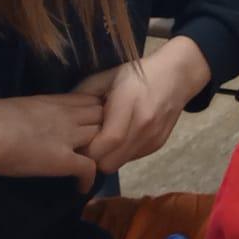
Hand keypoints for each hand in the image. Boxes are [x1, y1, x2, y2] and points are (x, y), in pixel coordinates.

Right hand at [0, 94, 106, 190]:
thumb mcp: (18, 106)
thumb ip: (32, 112)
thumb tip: (29, 120)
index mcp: (54, 101)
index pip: (90, 100)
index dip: (96, 111)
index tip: (92, 123)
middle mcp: (68, 115)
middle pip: (103, 116)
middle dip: (106, 128)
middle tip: (99, 144)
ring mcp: (68, 137)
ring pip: (103, 138)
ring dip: (101, 151)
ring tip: (92, 164)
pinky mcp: (64, 160)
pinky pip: (90, 169)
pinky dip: (89, 179)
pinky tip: (80, 188)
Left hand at [76, 37, 212, 173]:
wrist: (177, 76)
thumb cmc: (138, 74)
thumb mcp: (106, 77)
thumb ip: (83, 96)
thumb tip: (62, 116)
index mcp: (128, 106)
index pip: (105, 143)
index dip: (86, 150)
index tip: (74, 143)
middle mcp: (144, 126)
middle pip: (110, 162)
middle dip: (93, 159)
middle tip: (86, 144)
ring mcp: (153, 138)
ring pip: (120, 164)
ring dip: (107, 157)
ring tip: (102, 140)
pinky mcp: (158, 145)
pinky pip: (131, 158)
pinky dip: (121, 153)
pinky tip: (119, 138)